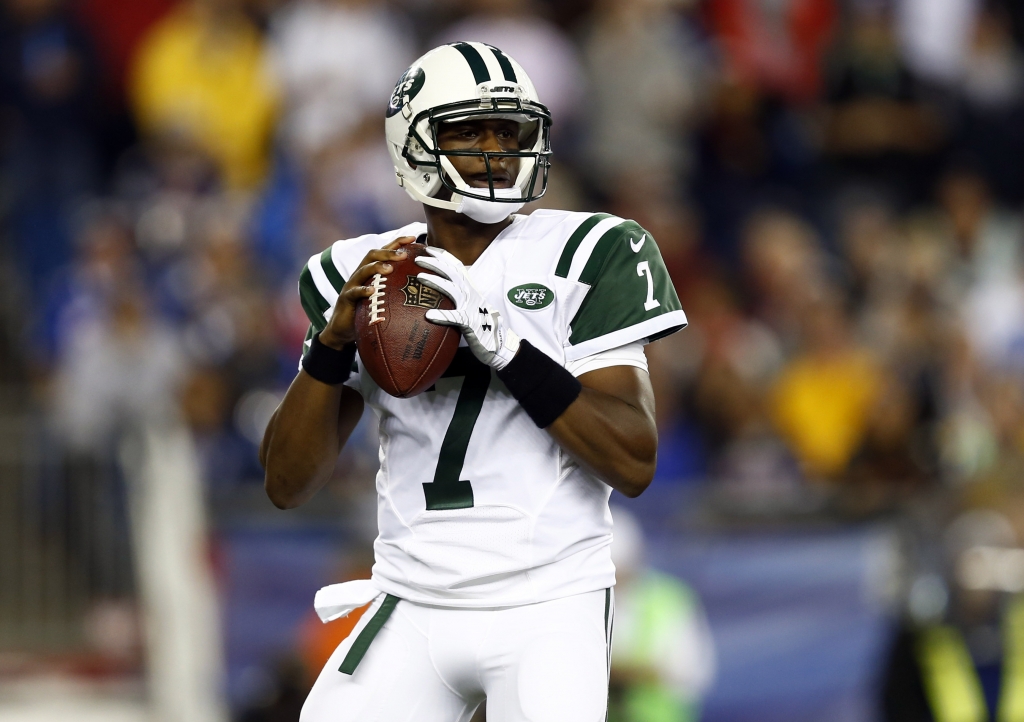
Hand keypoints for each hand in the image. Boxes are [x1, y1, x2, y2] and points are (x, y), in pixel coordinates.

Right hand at [319, 236, 416, 349]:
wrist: (344, 329)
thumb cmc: (368, 311)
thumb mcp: (385, 298)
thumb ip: (399, 290)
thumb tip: (426, 292)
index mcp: (371, 271)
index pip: (384, 251)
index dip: (397, 242)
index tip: (413, 238)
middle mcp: (361, 273)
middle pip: (372, 255)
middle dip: (388, 252)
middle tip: (404, 255)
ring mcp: (352, 284)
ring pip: (363, 270)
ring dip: (377, 267)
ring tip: (390, 268)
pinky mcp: (346, 298)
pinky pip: (354, 292)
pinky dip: (363, 290)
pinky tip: (373, 291)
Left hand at [415, 248, 520, 369]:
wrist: (499, 343)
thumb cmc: (481, 324)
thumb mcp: (471, 305)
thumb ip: (459, 294)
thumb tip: (443, 287)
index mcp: (471, 288)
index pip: (457, 267)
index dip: (443, 256)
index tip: (428, 248)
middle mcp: (471, 294)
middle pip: (453, 273)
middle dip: (436, 263)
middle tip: (418, 258)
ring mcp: (472, 308)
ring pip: (454, 290)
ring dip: (436, 281)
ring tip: (420, 277)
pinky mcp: (471, 323)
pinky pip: (456, 317)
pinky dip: (443, 315)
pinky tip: (429, 314)